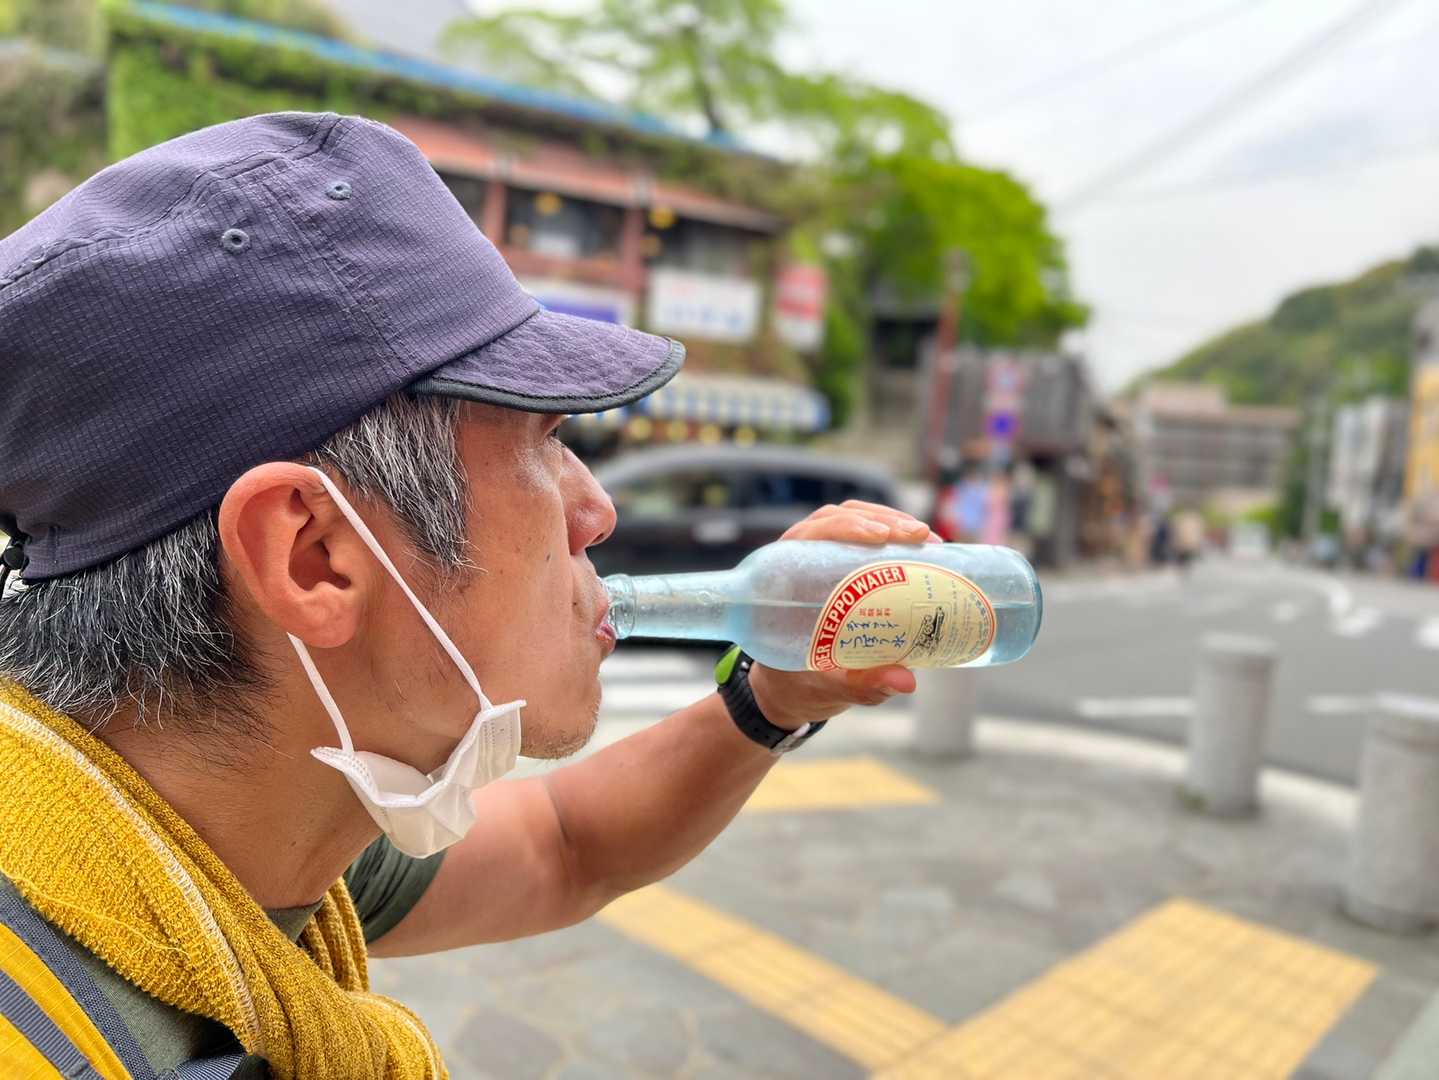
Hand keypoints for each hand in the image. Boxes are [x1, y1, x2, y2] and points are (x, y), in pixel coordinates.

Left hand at [746, 501, 940, 731]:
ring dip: (890, 520)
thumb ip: (863, 684)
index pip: (810, 536)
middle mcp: (797, 559)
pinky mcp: (836, 560)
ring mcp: (817, 557)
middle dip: (880, 521)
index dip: (845, 528)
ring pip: (851, 519)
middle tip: (920, 537)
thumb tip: (906, 681)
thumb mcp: (828, 685)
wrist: (791, 689)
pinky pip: (862, 533)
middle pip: (836, 519)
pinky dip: (891, 531)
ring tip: (925, 538)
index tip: (881, 538)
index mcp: (781, 581)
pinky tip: (919, 543)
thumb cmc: (799, 682)